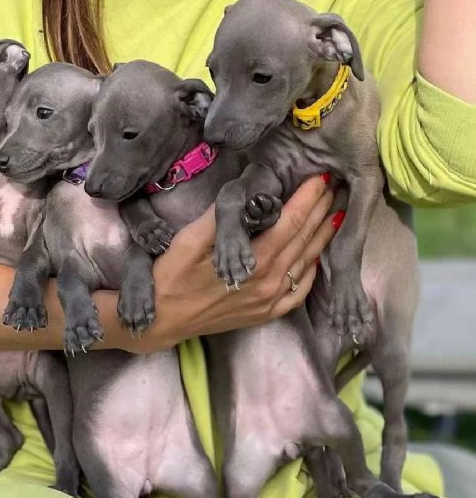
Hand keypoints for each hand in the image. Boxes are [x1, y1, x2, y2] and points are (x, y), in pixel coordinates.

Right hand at [149, 175, 336, 347]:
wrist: (161, 321)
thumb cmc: (171, 278)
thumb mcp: (190, 241)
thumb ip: (222, 217)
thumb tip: (245, 194)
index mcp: (255, 262)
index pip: (292, 223)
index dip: (309, 198)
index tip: (322, 177)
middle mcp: (270, 284)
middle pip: (304, 241)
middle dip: (322, 211)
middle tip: (336, 188)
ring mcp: (270, 302)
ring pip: (307, 265)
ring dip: (323, 237)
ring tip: (335, 215)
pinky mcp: (265, 315)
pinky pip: (298, 292)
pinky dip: (311, 272)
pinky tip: (315, 259)